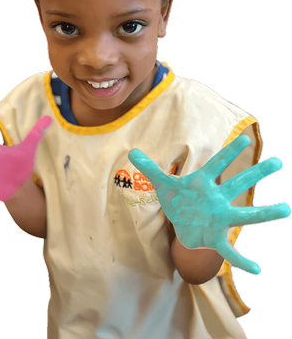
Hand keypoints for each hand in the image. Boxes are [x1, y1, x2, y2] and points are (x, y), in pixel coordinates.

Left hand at [128, 135, 290, 274]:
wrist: (182, 225)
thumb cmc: (178, 201)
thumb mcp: (162, 184)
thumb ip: (149, 168)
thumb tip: (131, 151)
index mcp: (202, 183)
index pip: (217, 164)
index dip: (229, 152)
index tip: (245, 137)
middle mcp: (216, 199)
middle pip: (238, 184)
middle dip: (256, 173)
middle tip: (278, 162)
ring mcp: (219, 218)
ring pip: (245, 214)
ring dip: (264, 213)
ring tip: (287, 209)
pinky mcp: (215, 237)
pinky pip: (230, 251)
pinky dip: (241, 261)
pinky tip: (257, 270)